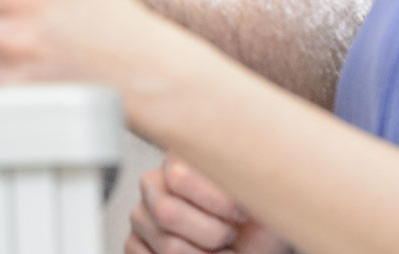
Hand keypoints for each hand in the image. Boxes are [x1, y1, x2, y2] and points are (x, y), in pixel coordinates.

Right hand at [128, 155, 290, 253]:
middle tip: (230, 236)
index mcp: (181, 160)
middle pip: (167, 213)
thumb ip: (249, 174)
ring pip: (166, 245)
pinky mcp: (136, 244)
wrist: (254, 245)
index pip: (180, 177)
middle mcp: (154, 184)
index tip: (243, 214)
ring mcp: (142, 216)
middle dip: (211, 234)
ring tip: (223, 251)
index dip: (217, 203)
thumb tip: (253, 155)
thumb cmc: (257, 223)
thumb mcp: (262, 194)